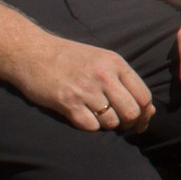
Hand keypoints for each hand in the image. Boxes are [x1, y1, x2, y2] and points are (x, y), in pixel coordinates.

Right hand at [12, 33, 155, 131]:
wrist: (31, 52)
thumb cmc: (69, 59)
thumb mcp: (101, 60)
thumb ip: (125, 82)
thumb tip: (149, 110)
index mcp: (115, 63)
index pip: (144, 96)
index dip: (144, 114)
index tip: (138, 121)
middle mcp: (103, 76)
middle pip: (132, 113)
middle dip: (128, 123)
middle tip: (119, 123)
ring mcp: (85, 90)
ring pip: (112, 122)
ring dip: (107, 124)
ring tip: (96, 115)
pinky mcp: (67, 103)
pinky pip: (91, 126)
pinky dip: (89, 126)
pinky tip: (81, 115)